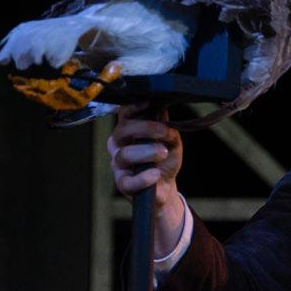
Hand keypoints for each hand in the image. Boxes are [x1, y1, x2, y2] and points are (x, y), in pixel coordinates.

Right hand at [107, 103, 186, 256]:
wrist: (165, 186)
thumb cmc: (164, 160)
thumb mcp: (171, 141)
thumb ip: (167, 127)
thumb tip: (163, 112)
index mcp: (128, 131)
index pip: (124, 114)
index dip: (133, 107)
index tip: (148, 103)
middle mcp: (118, 146)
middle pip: (122, 131)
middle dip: (146, 129)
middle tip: (164, 133)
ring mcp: (118, 165)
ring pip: (125, 154)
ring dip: (147, 152)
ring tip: (163, 153)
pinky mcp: (123, 184)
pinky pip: (129, 181)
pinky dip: (144, 177)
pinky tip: (155, 174)